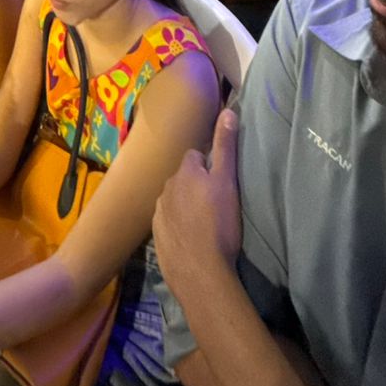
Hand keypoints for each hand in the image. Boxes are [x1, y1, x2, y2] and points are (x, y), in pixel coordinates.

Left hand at [153, 108, 241, 298]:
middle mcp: (166, 189)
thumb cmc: (218, 226)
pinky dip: (179, 228)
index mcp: (183, 173)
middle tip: (215, 203)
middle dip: (195, 185)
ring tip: (204, 224)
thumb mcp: (227, 183)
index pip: (195, 156)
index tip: (220, 180)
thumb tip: (228, 111)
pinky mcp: (157, 239)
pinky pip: (169, 225)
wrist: (201, 275)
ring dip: (186, 207)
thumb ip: (226, 147)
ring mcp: (159, 215)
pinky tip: (192, 240)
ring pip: (174, 201)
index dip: (209, 165)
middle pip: (183, 178)